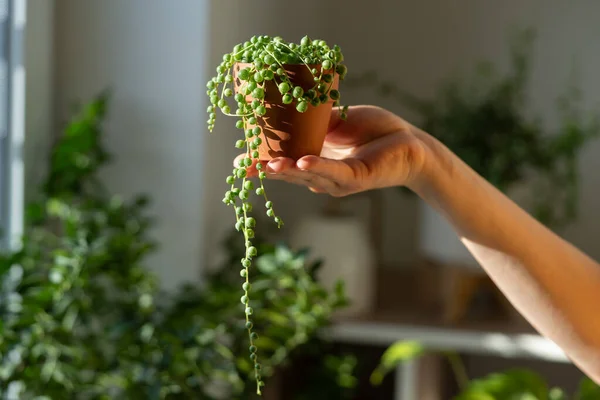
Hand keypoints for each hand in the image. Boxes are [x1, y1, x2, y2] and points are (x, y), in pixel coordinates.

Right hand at [234, 105, 426, 196]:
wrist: (410, 143)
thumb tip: (291, 112)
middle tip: (245, 165)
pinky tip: (301, 163)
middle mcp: (324, 176)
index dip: (263, 164)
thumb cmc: (375, 131)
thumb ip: (315, 122)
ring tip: (266, 165)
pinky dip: (317, 167)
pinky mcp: (356, 178)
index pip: (285, 164)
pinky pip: (334, 173)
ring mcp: (339, 180)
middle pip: (291, 175)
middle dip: (267, 170)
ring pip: (308, 176)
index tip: (240, 162)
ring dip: (287, 172)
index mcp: (317, 162)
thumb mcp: (337, 122)